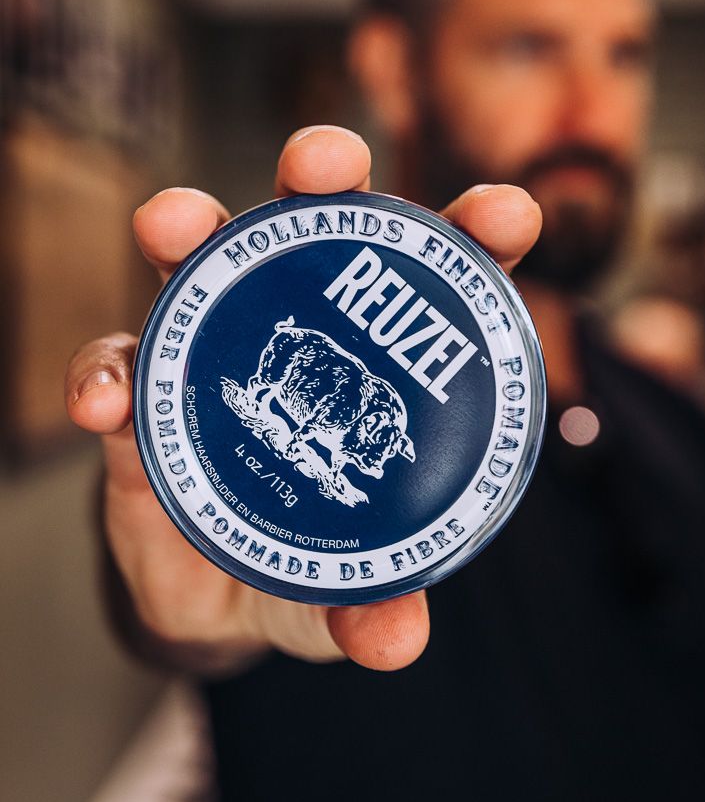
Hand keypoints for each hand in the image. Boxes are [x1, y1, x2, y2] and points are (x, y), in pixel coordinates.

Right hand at [65, 126, 540, 673]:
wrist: (211, 590)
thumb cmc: (308, 559)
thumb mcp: (345, 588)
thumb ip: (374, 606)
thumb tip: (395, 640)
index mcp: (382, 357)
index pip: (439, 279)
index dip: (475, 231)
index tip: (505, 214)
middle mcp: (302, 327)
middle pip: (317, 224)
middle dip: (323, 173)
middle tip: (320, 161)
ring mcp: (218, 347)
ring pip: (203, 260)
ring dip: (190, 227)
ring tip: (175, 227)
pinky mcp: (146, 391)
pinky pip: (117, 363)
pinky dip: (105, 373)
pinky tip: (101, 403)